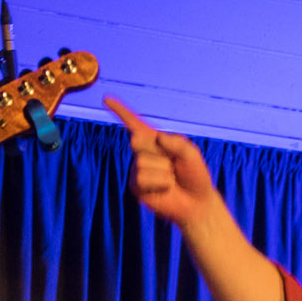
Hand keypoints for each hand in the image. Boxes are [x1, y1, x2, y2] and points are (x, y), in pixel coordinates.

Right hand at [110, 97, 223, 230]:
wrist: (196, 202)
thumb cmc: (194, 175)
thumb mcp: (191, 153)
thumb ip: (177, 143)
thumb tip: (156, 138)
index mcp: (155, 140)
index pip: (134, 122)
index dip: (120, 110)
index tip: (106, 98)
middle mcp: (143, 153)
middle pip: (137, 140)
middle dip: (157, 151)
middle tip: (172, 165)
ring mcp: (137, 169)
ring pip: (142, 162)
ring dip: (163, 172)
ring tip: (172, 179)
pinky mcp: (136, 186)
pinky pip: (142, 178)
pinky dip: (159, 183)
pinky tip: (165, 188)